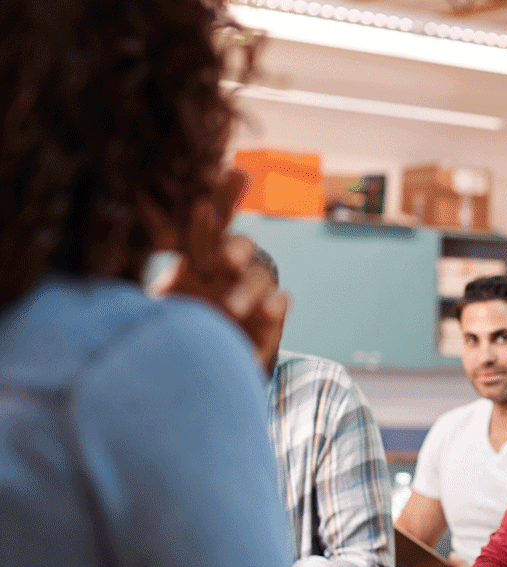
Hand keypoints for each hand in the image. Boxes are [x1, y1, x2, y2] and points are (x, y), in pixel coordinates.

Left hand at [155, 169, 289, 369]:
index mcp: (201, 255)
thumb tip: (140, 200)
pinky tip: (266, 310)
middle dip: (236, 240)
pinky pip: (279, 302)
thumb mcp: (159, 288)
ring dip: (245, 289)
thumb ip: (155, 251)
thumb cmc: (178, 324)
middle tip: (222, 256)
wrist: (198, 365)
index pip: (214, 219)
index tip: (232, 175)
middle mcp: (229, 269)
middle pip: (240, 240)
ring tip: (228, 308)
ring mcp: (250, 293)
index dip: (225, 196)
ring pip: (257, 275)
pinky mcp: (268, 320)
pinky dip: (274, 304)